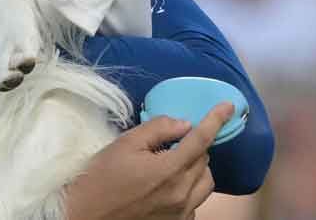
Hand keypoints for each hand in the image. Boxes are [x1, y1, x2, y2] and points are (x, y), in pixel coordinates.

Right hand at [64, 102, 234, 219]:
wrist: (86, 216)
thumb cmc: (100, 178)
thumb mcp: (124, 144)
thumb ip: (157, 129)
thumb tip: (183, 124)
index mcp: (169, 170)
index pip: (201, 139)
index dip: (216, 120)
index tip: (228, 106)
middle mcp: (182, 194)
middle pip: (205, 161)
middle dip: (194, 146)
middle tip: (172, 142)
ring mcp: (182, 212)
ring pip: (205, 183)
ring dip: (196, 168)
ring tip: (173, 164)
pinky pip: (196, 201)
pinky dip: (190, 188)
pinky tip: (168, 186)